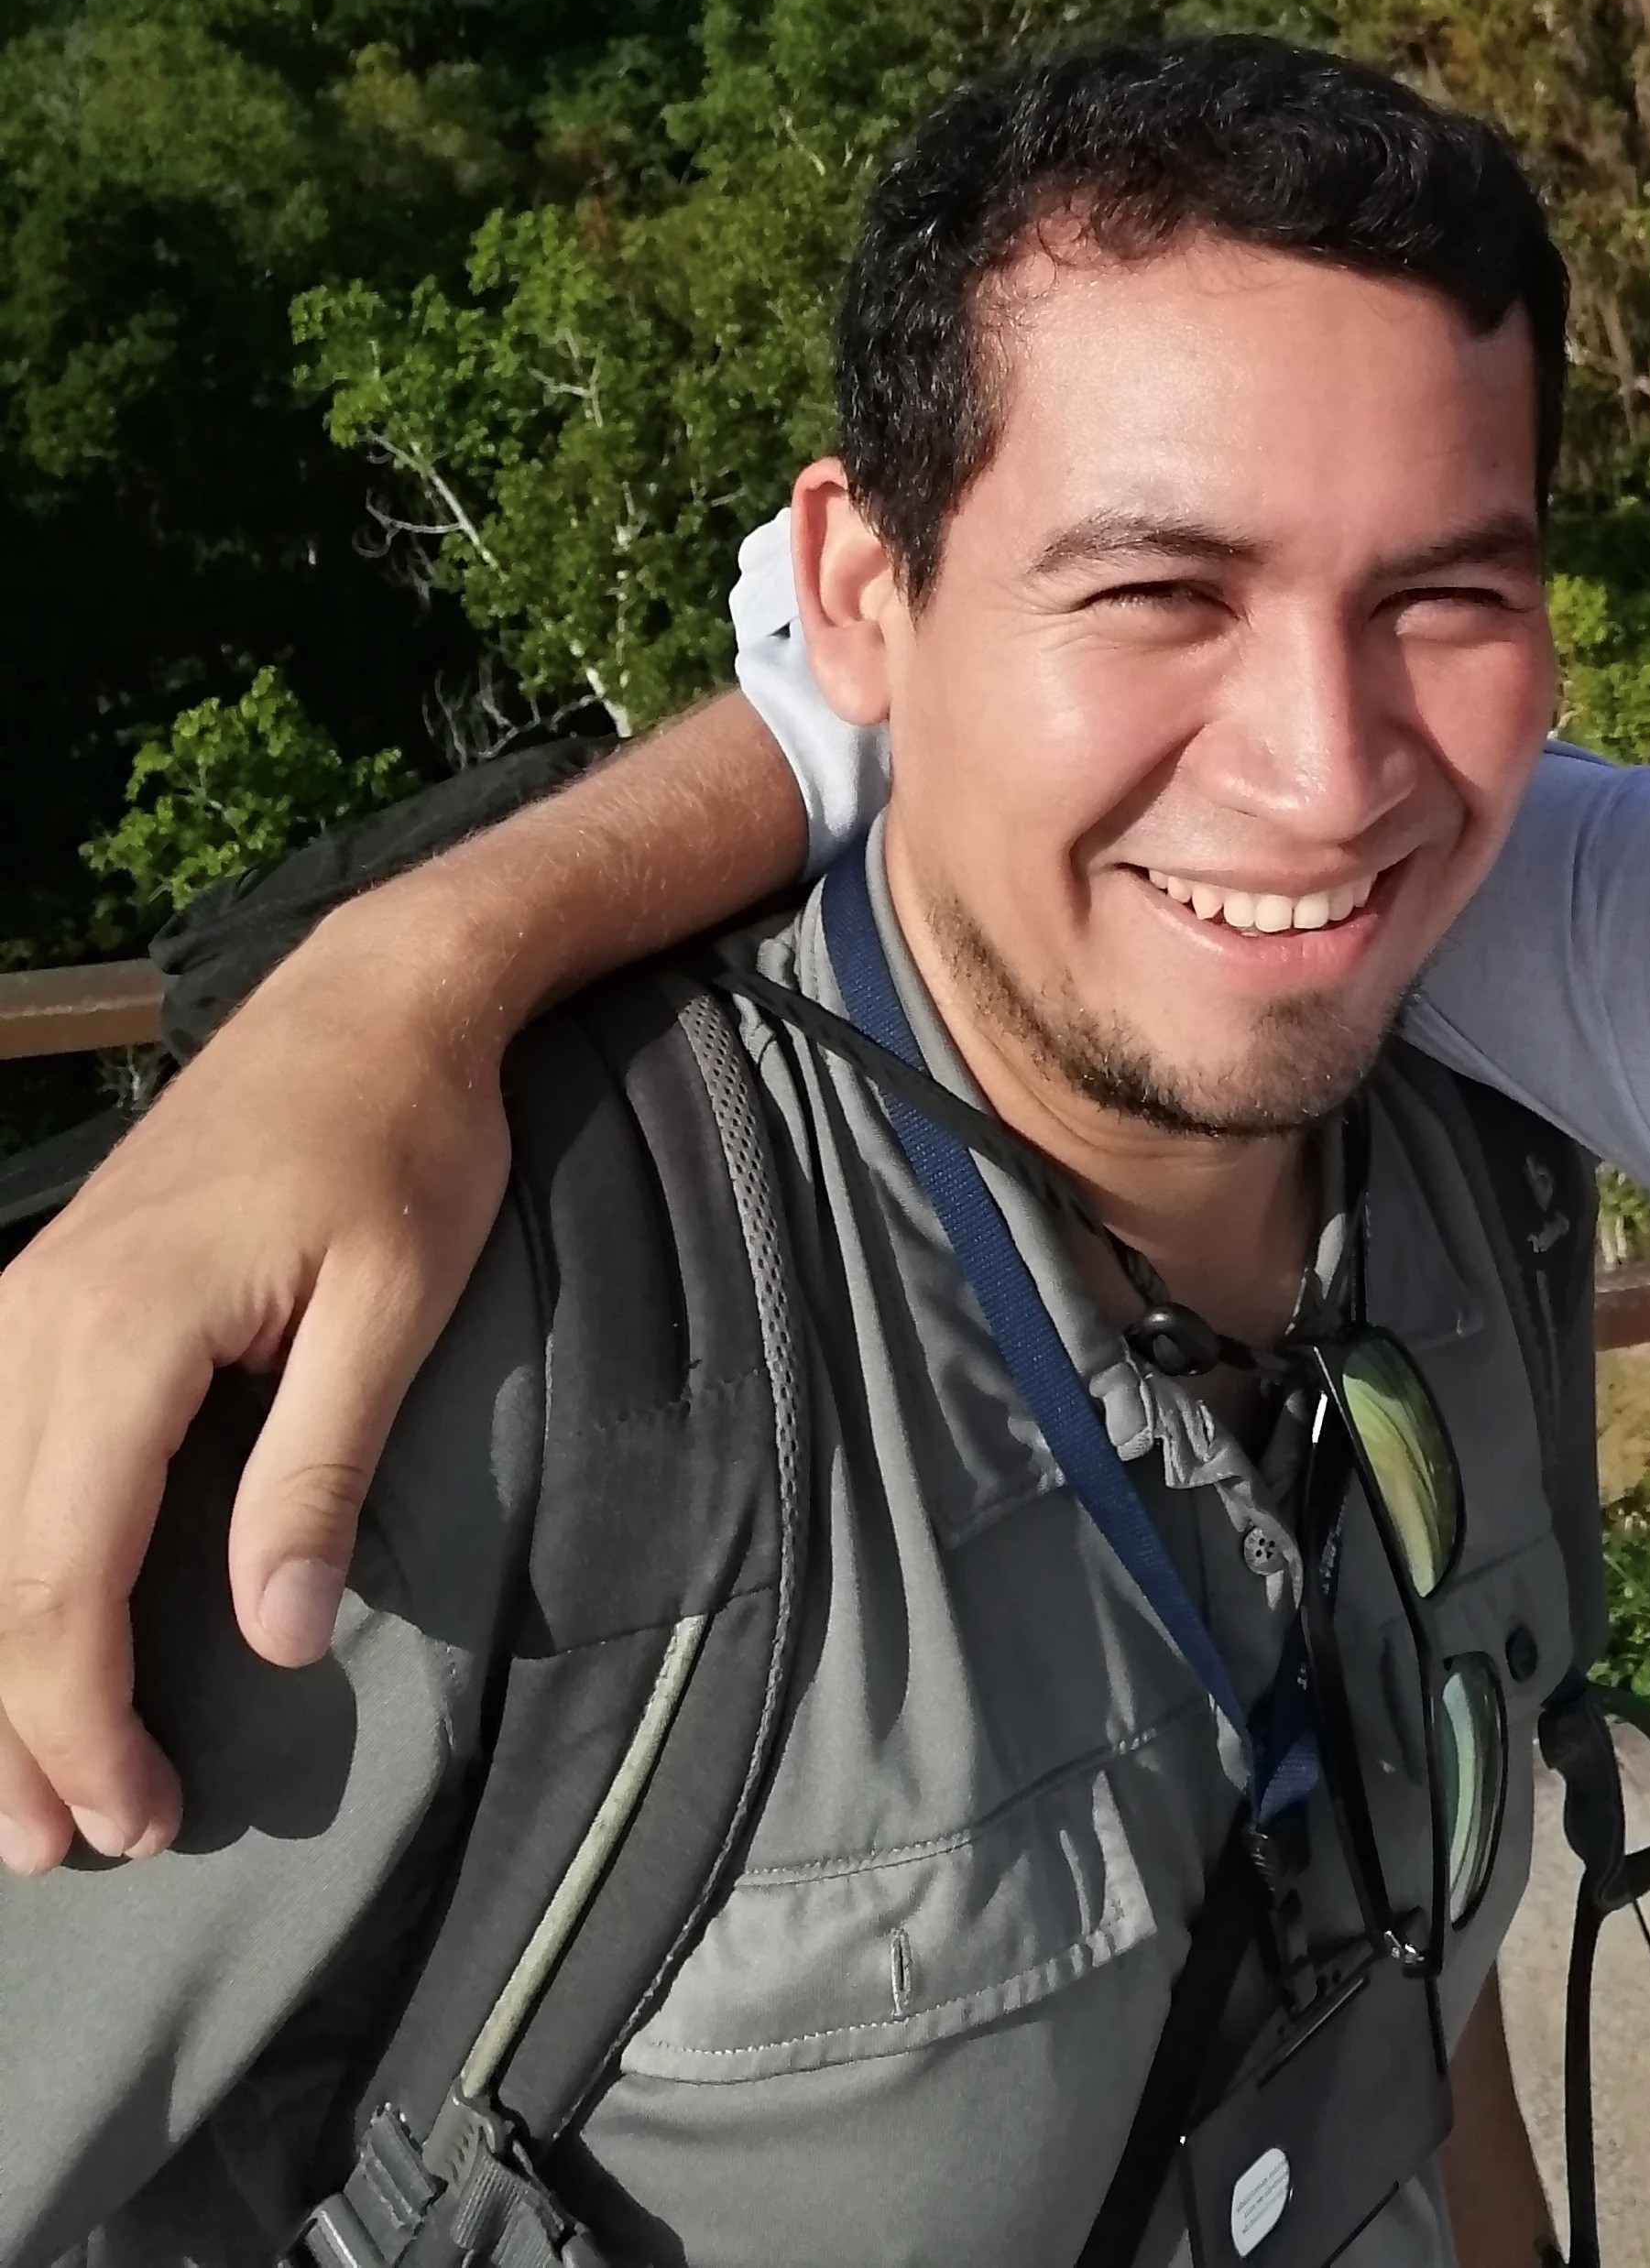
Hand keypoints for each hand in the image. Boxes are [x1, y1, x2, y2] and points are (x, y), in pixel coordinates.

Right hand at [0, 910, 512, 1872]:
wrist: (370, 1004)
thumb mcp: (398, 1303)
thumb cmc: (405, 1144)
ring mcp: (12, 1307)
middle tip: (71, 1849)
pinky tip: (6, 1643)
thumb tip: (275, 1635)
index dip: (82, 1721)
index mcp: (117, 1335)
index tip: (139, 1822)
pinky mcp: (34, 1301)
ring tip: (25, 1790)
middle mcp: (27, 1324)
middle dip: (15, 1728)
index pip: (61, 1578)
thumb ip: (324, 1465)